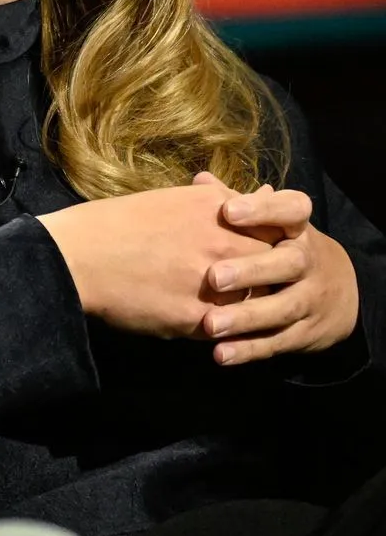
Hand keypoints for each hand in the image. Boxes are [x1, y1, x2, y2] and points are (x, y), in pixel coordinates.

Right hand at [37, 182, 286, 339]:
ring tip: (232, 306)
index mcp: (219, 209)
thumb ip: (227, 199)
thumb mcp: (180, 199)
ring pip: (258, 303)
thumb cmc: (123, 222)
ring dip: (252, 307)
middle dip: (272, 276)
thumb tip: (266, 193)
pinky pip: (229, 331)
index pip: (280, 228)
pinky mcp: (197, 320)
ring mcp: (213, 284)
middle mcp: (223, 243)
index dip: (280, 242)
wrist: (80, 256)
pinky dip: (225, 330)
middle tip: (256, 282)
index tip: (272, 249)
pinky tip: (209, 325)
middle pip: (276, 267)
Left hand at [202, 186, 359, 364]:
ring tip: (210, 325)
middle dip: (252, 270)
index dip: (262, 210)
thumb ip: (235, 203)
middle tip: (214, 277)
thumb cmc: (282, 246)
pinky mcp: (305, 333)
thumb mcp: (269, 223)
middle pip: (288, 263)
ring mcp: (310, 299)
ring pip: (282, 308)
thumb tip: (201, 181)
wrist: (335, 291)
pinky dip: (250, 349)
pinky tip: (221, 354)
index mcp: (297, 228)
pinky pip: (278, 342)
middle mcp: (308, 261)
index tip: (228, 210)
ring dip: (246, 317)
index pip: (291, 210)